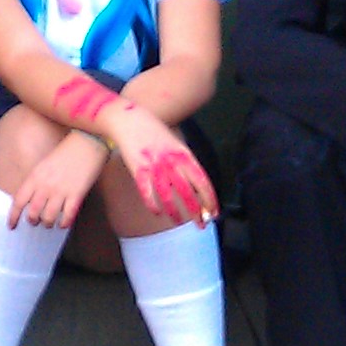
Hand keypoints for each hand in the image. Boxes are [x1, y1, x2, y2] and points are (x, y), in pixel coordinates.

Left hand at [8, 131, 108, 227]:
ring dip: (48, 223)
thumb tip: (30, 200)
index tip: (11, 226)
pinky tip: (63, 224)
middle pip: (33, 213)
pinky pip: (67, 216)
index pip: (19, 201)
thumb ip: (36, 181)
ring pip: (49, 218)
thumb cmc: (65, 152)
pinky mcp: (76, 195)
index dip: (13, 217)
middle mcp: (45, 186)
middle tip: (35, 222)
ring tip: (50, 223)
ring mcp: (61, 191)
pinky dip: (64, 223)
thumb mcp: (43, 165)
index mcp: (35, 177)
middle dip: (33, 221)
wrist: (86, 142)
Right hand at [104, 105, 217, 223]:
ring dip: (175, 212)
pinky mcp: (138, 170)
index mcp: (184, 155)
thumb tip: (197, 183)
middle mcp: (171, 162)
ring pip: (168, 196)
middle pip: (188, 192)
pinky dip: (153, 204)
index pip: (202, 181)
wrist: (131, 120)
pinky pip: (147, 192)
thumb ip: (186, 162)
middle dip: (196, 211)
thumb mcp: (177, 144)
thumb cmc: (155, 133)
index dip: (210, 199)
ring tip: (179, 223)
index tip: (214, 212)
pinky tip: (157, 213)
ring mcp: (154, 167)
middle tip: (201, 225)